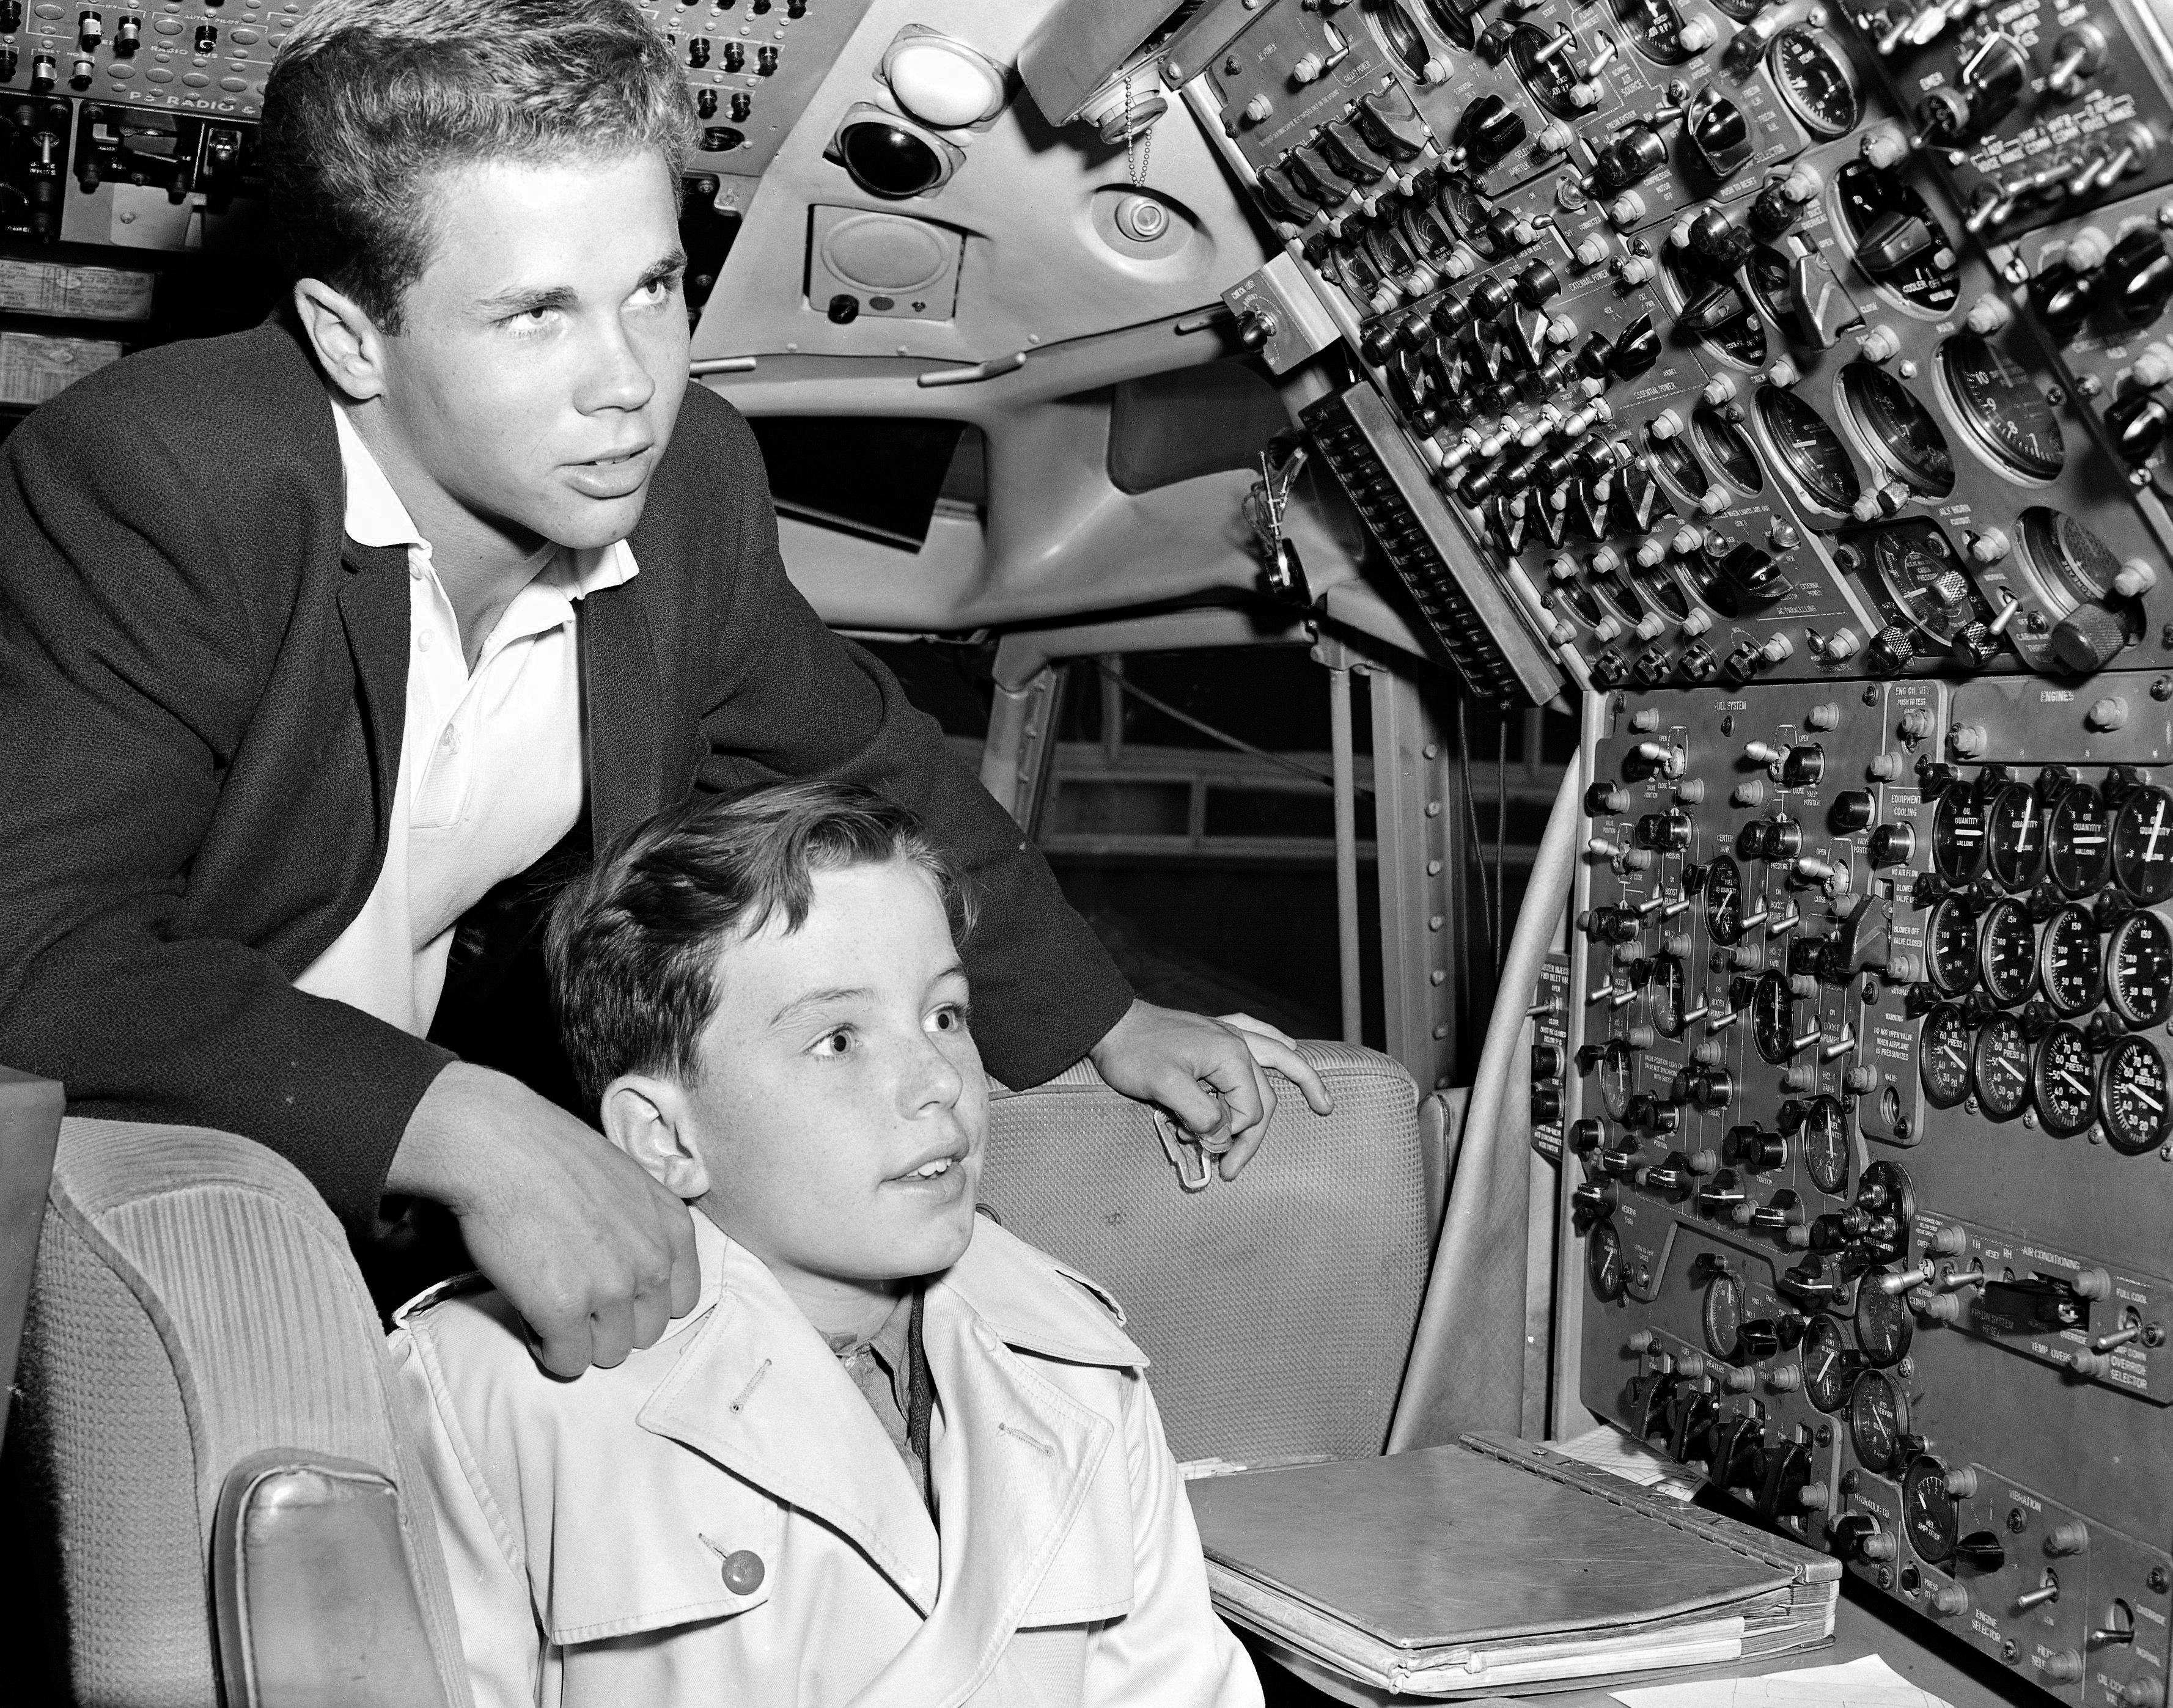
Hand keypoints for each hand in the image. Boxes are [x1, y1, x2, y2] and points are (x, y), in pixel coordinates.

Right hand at [388, 1062, 699, 1375]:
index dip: (641, 1301)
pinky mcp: (564, 1311)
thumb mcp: (627, 1181)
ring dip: (579, 1338)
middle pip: (646, 1332)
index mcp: (673, 1229)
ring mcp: (611, 1290)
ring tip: (547, 1301)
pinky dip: (546, 1348)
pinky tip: (530, 1315)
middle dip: (610, 1322)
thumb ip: (644, 1226)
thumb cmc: (552, 1154)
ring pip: (610, 1353)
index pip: (680, 1300)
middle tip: (572, 1296)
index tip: (611, 1291)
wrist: (500, 1146)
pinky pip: (568, 1362)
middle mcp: (652, 1262)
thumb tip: (633, 1263)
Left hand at [1088, 1000, 1333, 1179]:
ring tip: (1324, 1105)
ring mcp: (1228, 1033)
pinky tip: (1289, 1046)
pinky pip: (1259, 1034)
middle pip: (1263, 1096)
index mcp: (1231, 1054)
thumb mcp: (1164, 1087)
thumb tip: (1222, 1133)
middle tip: (1230, 1171)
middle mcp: (1238, 1041)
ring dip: (1301, 1080)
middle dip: (1251, 1136)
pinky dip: (1277, 1045)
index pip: (1250, 1109)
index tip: (1200, 1148)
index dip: (1230, 1136)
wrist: (1110, 1022)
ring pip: (1278, 1059)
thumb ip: (1200, 1112)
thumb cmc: (1134, 1053)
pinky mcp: (1216, 1031)